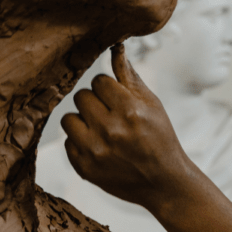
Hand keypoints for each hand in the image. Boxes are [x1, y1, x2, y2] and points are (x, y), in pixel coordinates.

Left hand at [60, 44, 193, 211]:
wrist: (164, 183)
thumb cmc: (160, 138)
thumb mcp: (153, 105)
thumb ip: (130, 77)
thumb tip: (116, 48)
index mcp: (130, 110)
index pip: (98, 81)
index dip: (108, 89)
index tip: (118, 99)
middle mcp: (110, 130)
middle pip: (81, 97)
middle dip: (95, 103)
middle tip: (111, 115)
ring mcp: (95, 151)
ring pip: (68, 118)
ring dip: (83, 121)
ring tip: (101, 130)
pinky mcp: (84, 168)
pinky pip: (68, 142)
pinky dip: (81, 142)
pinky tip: (100, 148)